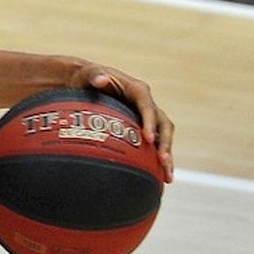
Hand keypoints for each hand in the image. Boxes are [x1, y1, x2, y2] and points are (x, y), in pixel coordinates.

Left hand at [74, 66, 175, 181]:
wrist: (86, 84)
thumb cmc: (87, 78)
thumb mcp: (89, 75)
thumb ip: (95, 76)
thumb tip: (101, 79)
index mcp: (138, 90)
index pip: (148, 107)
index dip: (150, 122)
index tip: (148, 139)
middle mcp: (147, 104)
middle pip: (163, 124)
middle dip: (166, 143)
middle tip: (163, 162)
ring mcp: (147, 117)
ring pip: (164, 137)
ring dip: (167, 156)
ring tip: (167, 178)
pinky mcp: (143, 128)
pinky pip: (155, 144)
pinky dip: (157, 159)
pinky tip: (159, 178)